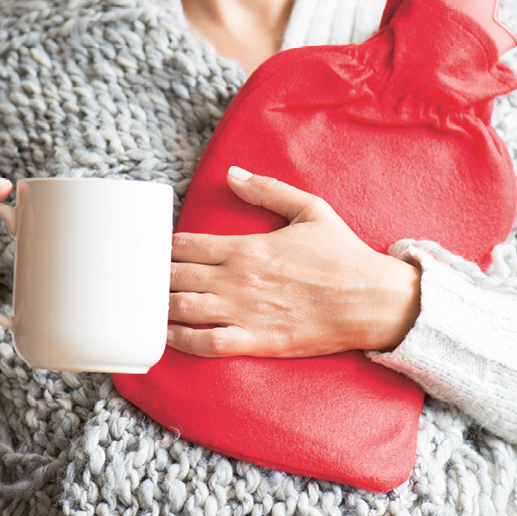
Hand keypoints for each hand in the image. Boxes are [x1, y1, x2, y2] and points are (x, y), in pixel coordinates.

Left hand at [167, 167, 420, 357]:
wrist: (372, 300)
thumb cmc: (342, 255)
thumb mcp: (310, 209)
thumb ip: (267, 190)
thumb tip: (232, 173)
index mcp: (247, 246)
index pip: (186, 244)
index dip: (164, 247)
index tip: (157, 251)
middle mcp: (239, 279)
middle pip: (177, 276)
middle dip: (156, 277)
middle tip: (144, 279)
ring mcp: (246, 312)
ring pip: (185, 309)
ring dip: (162, 306)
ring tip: (149, 305)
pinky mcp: (258, 341)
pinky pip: (209, 344)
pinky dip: (183, 341)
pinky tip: (169, 336)